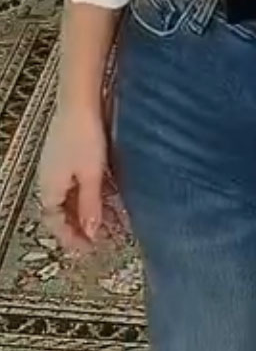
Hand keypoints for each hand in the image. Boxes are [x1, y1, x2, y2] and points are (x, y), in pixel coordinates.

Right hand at [38, 104, 108, 252]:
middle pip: (63, 212)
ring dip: (90, 211)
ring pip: (73, 198)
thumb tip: (90, 232)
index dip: (72, 238)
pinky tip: (110, 197)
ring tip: (111, 222)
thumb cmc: (84, 136)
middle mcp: (50, 179)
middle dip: (82, 227)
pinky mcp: (70, 154)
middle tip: (103, 239)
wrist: (80, 101)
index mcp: (49, 188)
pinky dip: (92, 194)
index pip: (55, 223)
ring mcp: (59, 166)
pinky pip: (78, 183)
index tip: (90, 249)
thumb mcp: (91, 175)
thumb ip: (91, 205)